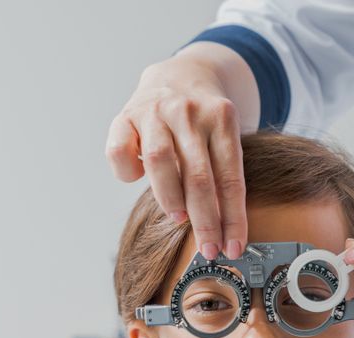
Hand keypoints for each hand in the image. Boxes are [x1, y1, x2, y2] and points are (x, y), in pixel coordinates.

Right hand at [106, 45, 255, 259]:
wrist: (177, 74)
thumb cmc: (201, 122)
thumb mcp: (222, 136)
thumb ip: (222, 172)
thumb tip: (225, 231)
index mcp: (221, 118)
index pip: (230, 177)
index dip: (232, 217)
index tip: (233, 247)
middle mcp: (189, 112)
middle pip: (199, 174)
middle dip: (205, 219)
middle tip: (208, 248)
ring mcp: (155, 111)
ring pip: (160, 161)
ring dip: (170, 197)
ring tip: (178, 220)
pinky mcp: (125, 115)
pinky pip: (120, 150)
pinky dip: (127, 172)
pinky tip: (136, 179)